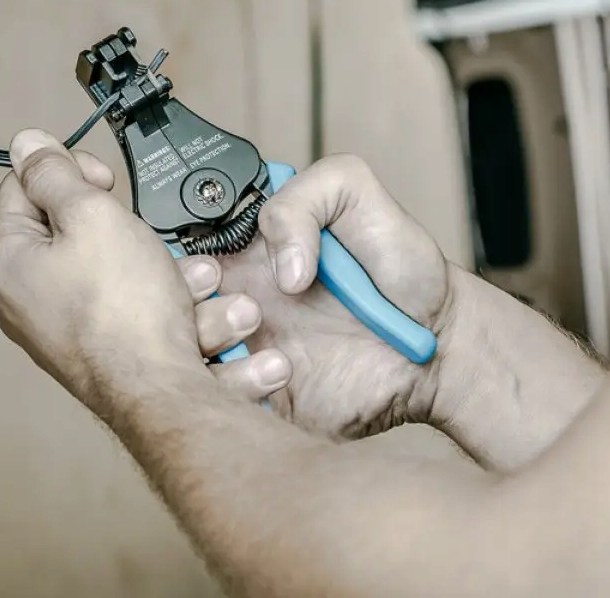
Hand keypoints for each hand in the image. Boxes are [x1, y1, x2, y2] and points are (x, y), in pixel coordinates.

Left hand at [0, 129, 215, 413]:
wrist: (160, 392)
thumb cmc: (122, 310)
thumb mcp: (92, 215)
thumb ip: (57, 175)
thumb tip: (25, 144)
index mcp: (7, 261)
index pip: (25, 189)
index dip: (71, 173)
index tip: (105, 182)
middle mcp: (27, 301)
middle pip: (80, 233)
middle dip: (134, 231)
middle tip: (151, 240)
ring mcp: (66, 331)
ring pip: (122, 275)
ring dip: (169, 272)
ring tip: (199, 284)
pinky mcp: (105, 354)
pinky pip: (141, 312)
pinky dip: (173, 307)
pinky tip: (201, 313)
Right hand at [196, 154, 464, 437]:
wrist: (441, 342)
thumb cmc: (402, 270)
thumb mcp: (358, 197)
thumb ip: (304, 199)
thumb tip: (277, 264)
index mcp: (246, 256)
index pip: (178, 257)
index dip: (176, 263)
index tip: (209, 268)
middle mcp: (237, 306)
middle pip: (167, 317)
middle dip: (188, 313)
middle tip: (245, 308)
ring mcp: (248, 356)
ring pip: (185, 369)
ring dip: (212, 356)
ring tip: (275, 348)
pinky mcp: (266, 402)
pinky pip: (225, 412)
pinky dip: (236, 398)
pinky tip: (281, 374)